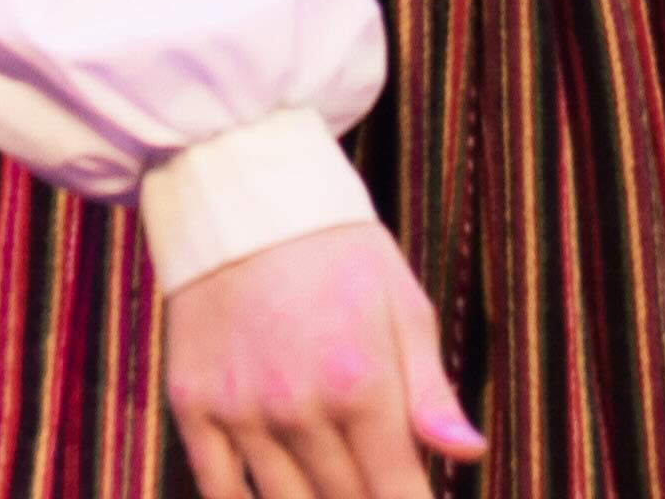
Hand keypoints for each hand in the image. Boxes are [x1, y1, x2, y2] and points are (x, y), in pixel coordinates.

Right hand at [160, 220, 480, 498]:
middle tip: (377, 481)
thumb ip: (432, 392)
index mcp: (360, 382)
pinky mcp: (193, 406)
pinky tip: (274, 492)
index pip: (397, 491)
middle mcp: (298, 407)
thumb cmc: (337, 249)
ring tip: (335, 482)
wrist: (242, 196)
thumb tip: (471, 454)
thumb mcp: (402, 305)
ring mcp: (240, 411)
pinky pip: (219, 489)